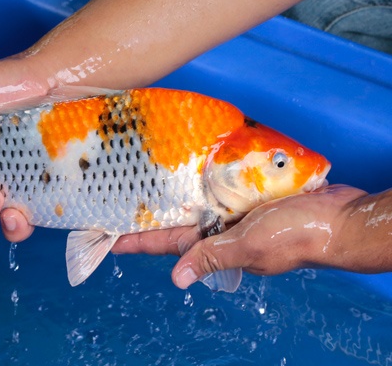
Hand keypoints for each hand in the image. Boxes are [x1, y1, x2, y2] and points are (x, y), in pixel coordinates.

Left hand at [112, 185, 379, 288]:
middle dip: (149, 214)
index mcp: (216, 245)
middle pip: (176, 222)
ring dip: (173, 193)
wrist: (338, 218)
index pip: (166, 243)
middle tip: (118, 200)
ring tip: (143, 180)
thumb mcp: (249, 246)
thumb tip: (177, 280)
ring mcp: (234, 211)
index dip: (137, 239)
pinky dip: (203, 179)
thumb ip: (213, 257)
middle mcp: (220, 229)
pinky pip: (219, 187)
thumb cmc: (295, 235)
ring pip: (196, 201)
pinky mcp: (249, 194)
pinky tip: (187, 166)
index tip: (108, 236)